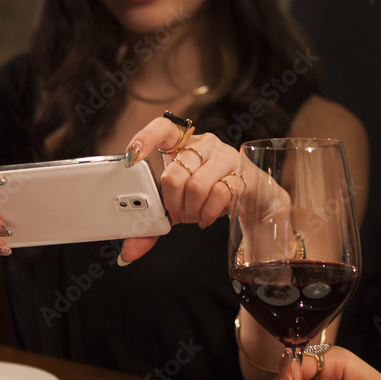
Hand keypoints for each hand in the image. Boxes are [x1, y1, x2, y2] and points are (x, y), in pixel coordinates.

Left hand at [120, 117, 248, 262]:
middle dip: (172, 202)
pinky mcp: (241, 174)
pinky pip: (219, 195)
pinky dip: (208, 213)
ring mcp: (224, 157)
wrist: (250, 197)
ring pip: (197, 186)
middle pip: (176, 172)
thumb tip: (129, 252)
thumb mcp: (177, 202)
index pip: (163, 127)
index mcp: (183, 143)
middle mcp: (204, 144)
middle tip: (177, 212)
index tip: (132, 157)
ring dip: (191, 209)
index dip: (146, 138)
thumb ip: (153, 224)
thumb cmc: (208, 193)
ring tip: (193, 214)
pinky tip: (206, 217)